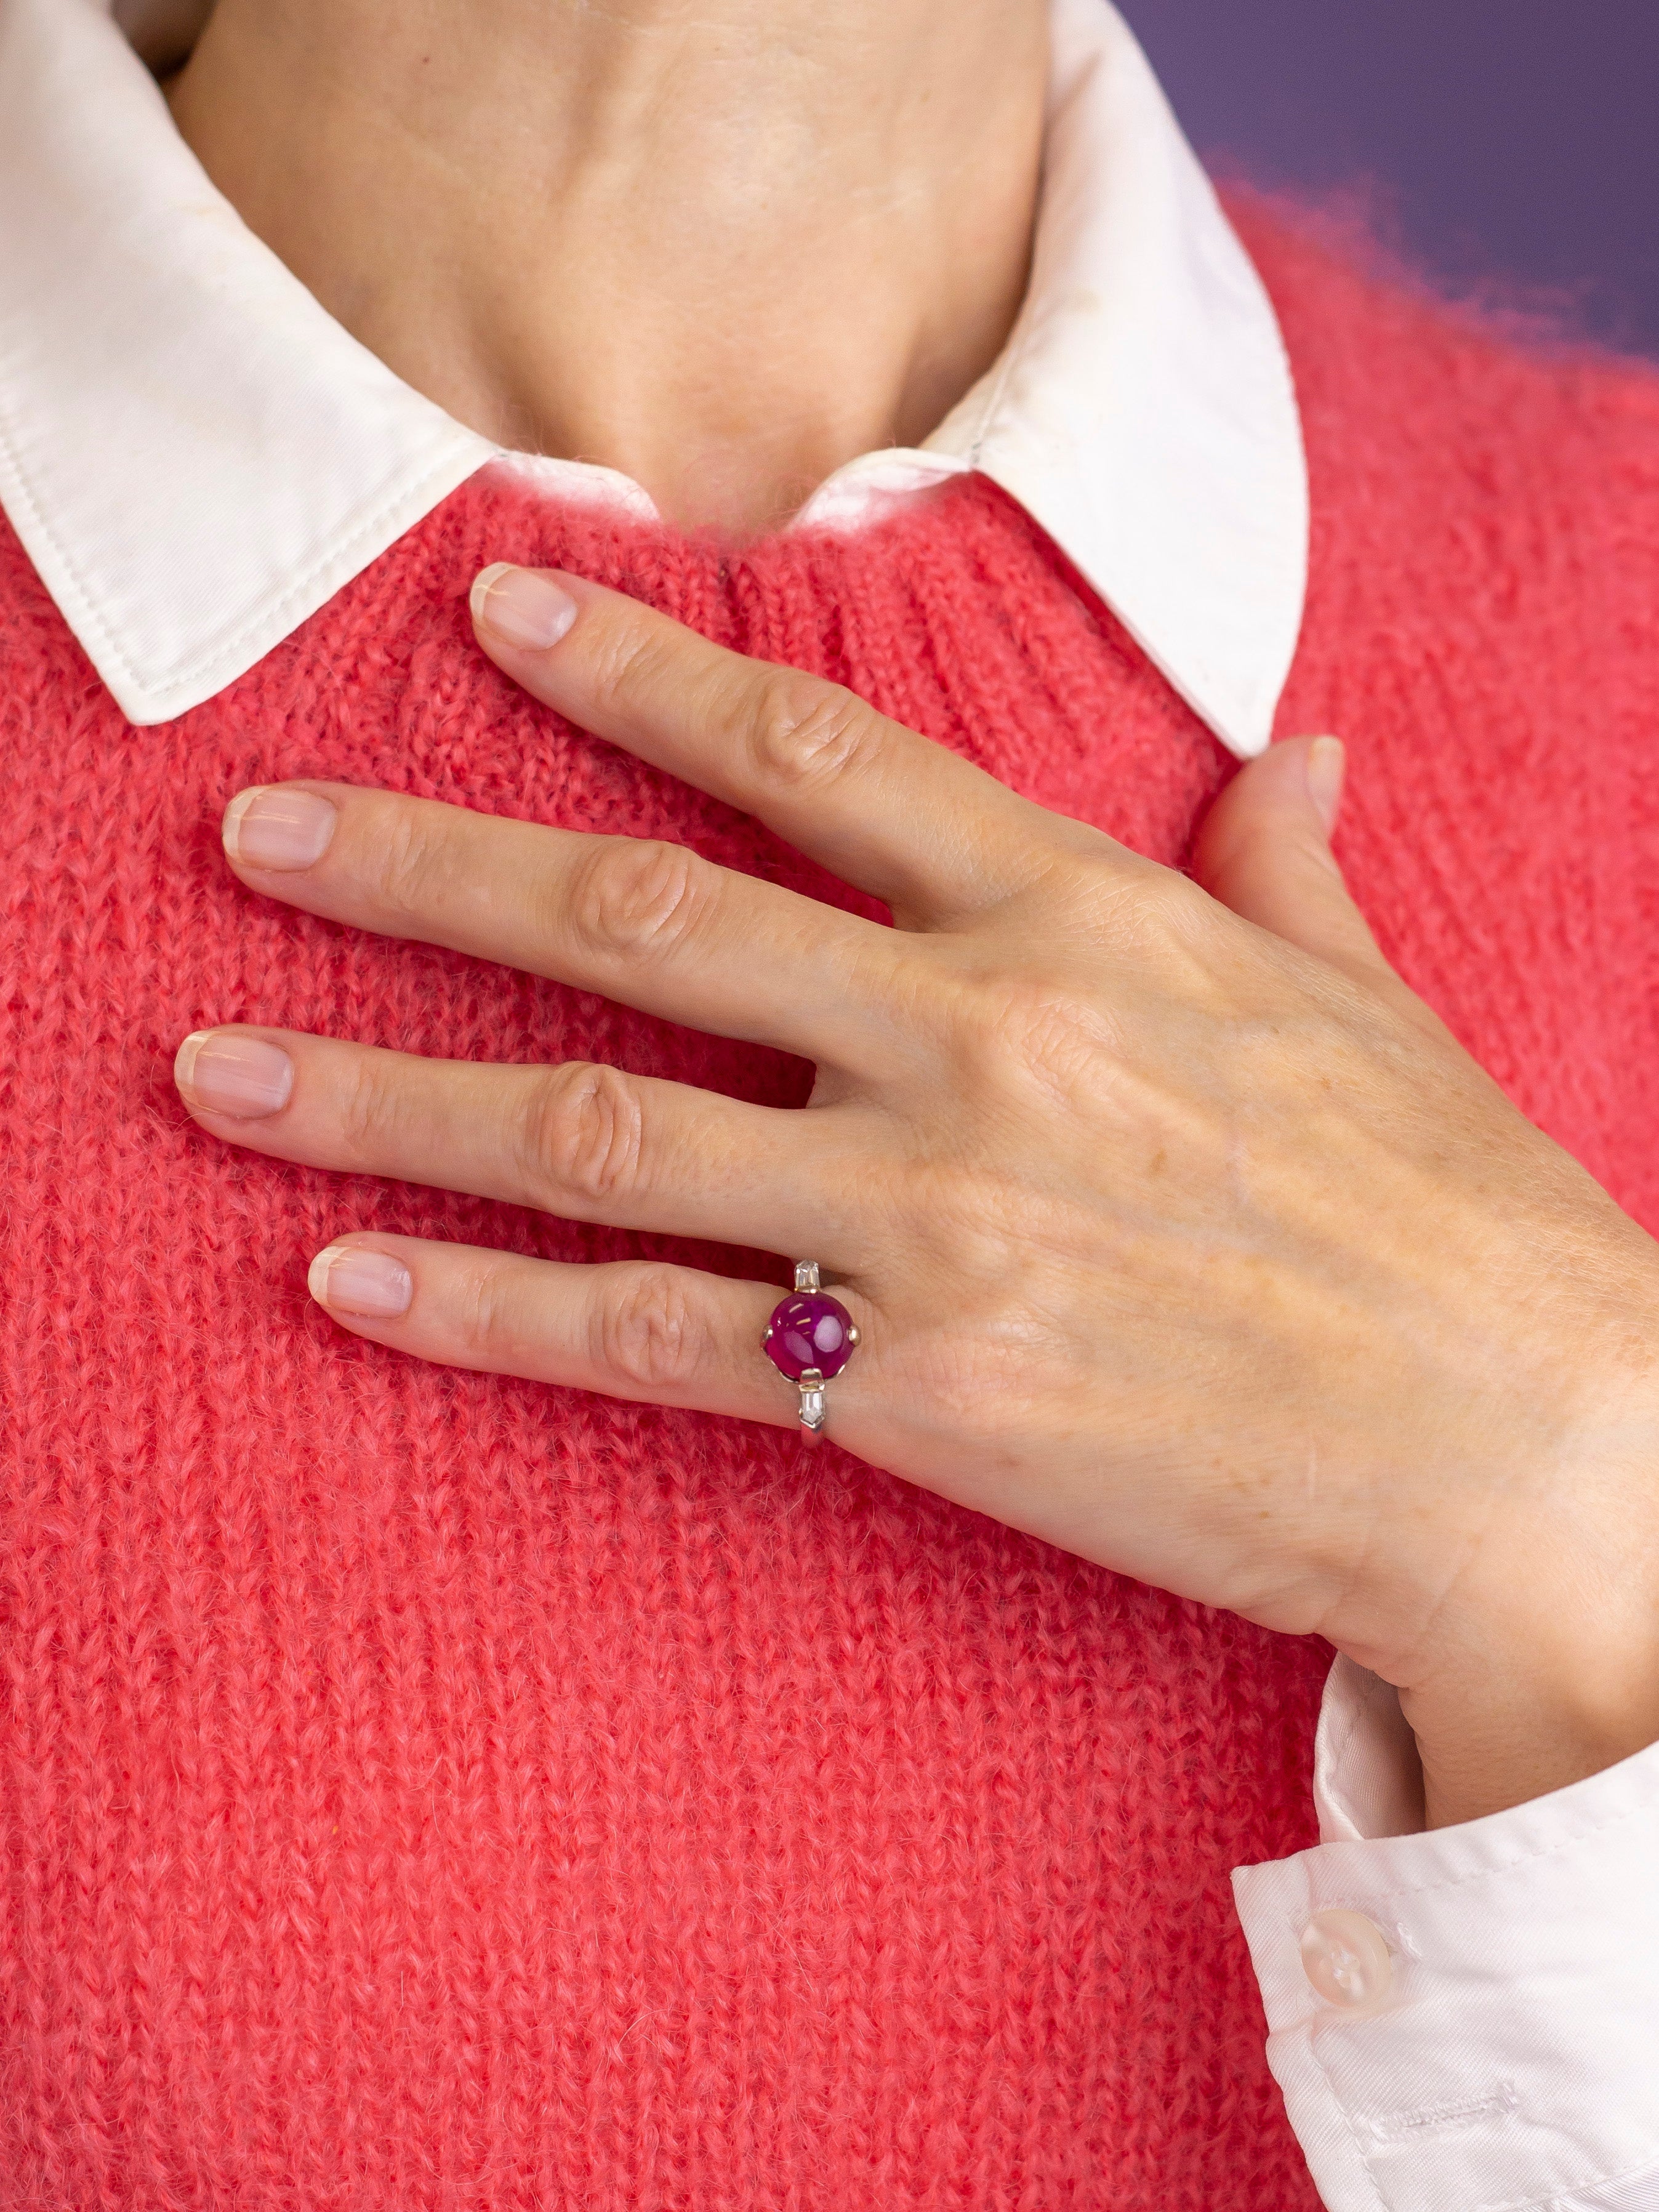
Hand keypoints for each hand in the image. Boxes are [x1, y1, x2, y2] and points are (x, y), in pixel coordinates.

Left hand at [175, 565, 1658, 1827]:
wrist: (1527, 1451)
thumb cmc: (1456, 1220)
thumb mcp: (1370, 1002)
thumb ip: (1285, 870)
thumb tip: (1298, 756)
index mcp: (1083, 919)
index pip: (812, 755)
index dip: (636, 677)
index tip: (490, 621)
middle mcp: (977, 1039)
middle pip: (638, 919)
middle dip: (426, 864)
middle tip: (261, 838)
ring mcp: (931, 1215)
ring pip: (593, 1127)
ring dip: (383, 1091)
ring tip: (219, 1069)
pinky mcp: (911, 1390)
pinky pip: (647, 1338)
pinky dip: (483, 1311)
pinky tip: (350, 1278)